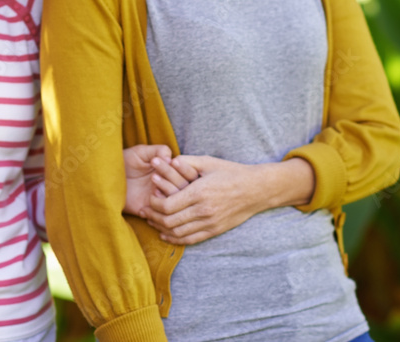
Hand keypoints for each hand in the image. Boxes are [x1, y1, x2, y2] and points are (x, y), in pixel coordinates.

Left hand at [122, 144, 192, 215]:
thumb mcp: (141, 152)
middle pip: (184, 186)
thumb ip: (157, 151)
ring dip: (167, 189)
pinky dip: (160, 205)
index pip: (187, 171)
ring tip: (153, 179)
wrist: (107, 178)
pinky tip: (151, 197)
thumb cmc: (124, 162)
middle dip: (172, 177)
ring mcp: (162, 199)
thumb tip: (171, 156)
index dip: (182, 168)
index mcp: (171, 171)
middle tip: (157, 170)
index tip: (172, 161)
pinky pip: (165, 214)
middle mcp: (170, 185)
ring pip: (176, 199)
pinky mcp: (153, 211)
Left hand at [140, 155, 312, 244]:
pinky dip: (175, 239)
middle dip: (153, 217)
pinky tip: (165, 235)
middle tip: (143, 212)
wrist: (256, 189)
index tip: (148, 198)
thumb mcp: (208, 162)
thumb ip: (186, 161)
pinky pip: (191, 240)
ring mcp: (210, 223)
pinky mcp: (215, 231)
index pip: (167, 205)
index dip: (153, 204)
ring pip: (178, 233)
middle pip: (169, 221)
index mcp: (199, 192)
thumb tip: (166, 160)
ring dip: (161, 229)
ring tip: (151, 222)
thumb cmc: (230, 172)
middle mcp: (203, 211)